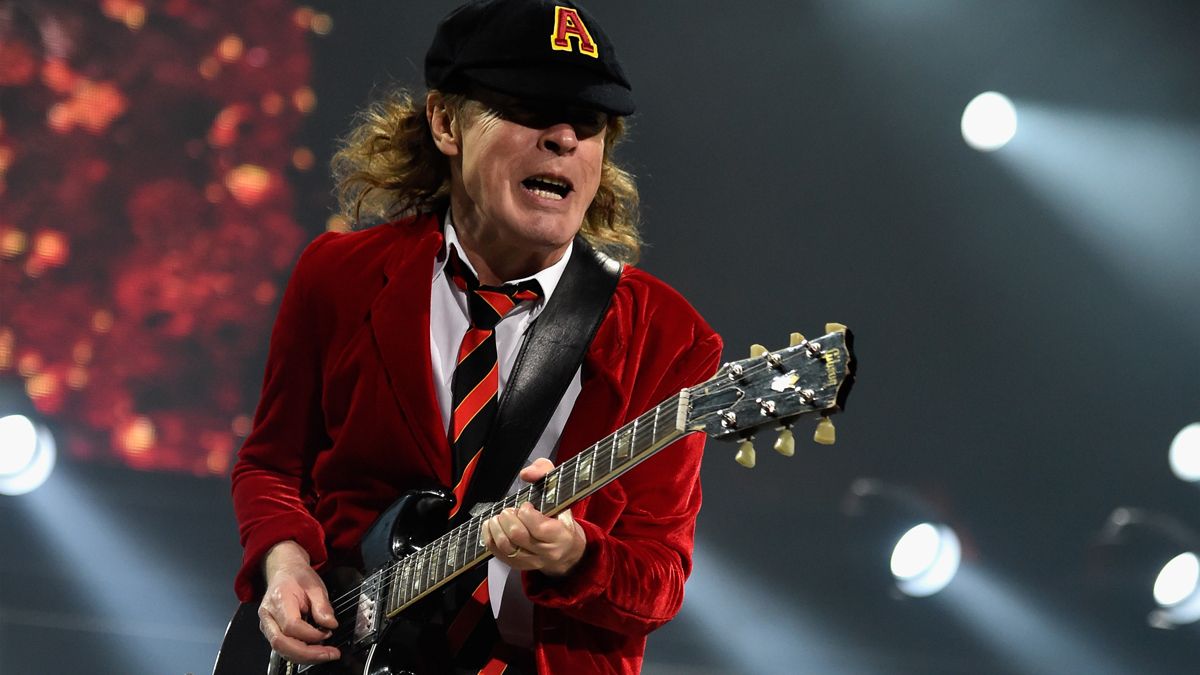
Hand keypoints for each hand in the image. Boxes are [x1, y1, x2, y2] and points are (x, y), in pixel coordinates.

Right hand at [258, 540, 340, 663]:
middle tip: (329, 654)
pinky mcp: (272, 632)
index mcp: (279, 599)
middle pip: (282, 643)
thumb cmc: (297, 577)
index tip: (328, 632)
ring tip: (326, 654)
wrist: (284, 572)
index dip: (311, 634)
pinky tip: (315, 651)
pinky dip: (300, 653)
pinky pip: (284, 648)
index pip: (291, 625)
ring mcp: (267, 625)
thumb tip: (330, 624)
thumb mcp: (315, 585)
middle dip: (307, 654)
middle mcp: (268, 615)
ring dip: (305, 657)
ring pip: (281, 650)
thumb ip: (323, 606)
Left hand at [481, 458, 586, 576]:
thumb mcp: (560, 491)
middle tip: (509, 510)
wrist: (567, 551)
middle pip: (517, 535)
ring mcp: (532, 561)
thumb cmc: (561, 518)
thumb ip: (545, 472)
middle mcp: (547, 551)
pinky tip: (491, 526)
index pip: (538, 527)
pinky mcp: (518, 565)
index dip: (526, 512)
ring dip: (496, 528)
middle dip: (508, 518)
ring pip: (506, 547)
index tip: (526, 505)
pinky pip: (498, 554)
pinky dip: (489, 538)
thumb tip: (526, 474)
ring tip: (499, 517)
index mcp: (561, 534)